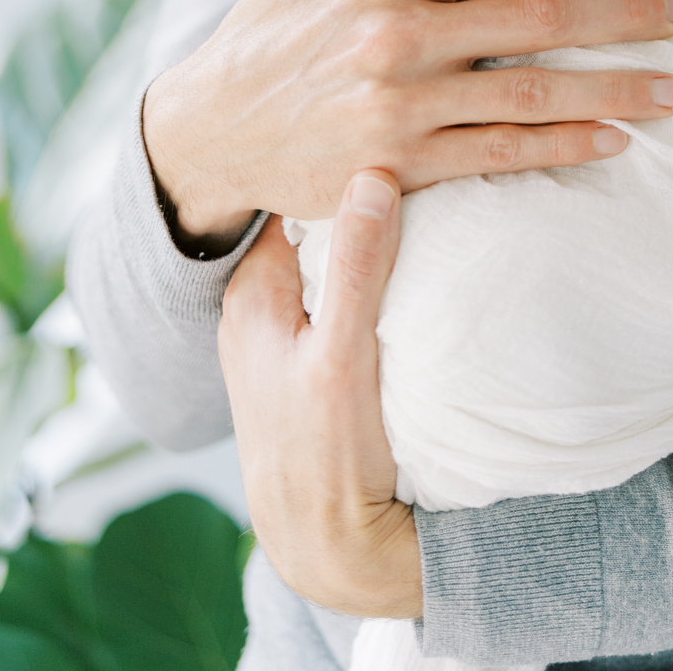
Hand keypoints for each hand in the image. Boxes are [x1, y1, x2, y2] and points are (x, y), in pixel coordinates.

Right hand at [143, 0, 672, 248]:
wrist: (211, 126)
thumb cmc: (271, 23)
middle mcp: (398, 36)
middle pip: (538, 16)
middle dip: (622, 13)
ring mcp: (401, 107)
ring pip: (532, 93)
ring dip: (613, 90)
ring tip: (672, 90)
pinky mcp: (400, 168)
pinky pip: (500, 155)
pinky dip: (562, 148)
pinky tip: (613, 142)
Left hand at [219, 184, 418, 616]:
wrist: (327, 548)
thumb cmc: (324, 457)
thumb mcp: (342, 360)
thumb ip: (355, 270)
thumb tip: (373, 174)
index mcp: (252, 291)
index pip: (297, 195)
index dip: (341, 158)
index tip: (393, 123)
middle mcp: (258, 301)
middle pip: (312, 217)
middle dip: (355, 182)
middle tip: (416, 141)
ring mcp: (284, 326)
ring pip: (326, 248)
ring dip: (364, 222)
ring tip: (420, 183)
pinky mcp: (311, 352)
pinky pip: (337, 281)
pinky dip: (367, 259)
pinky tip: (405, 248)